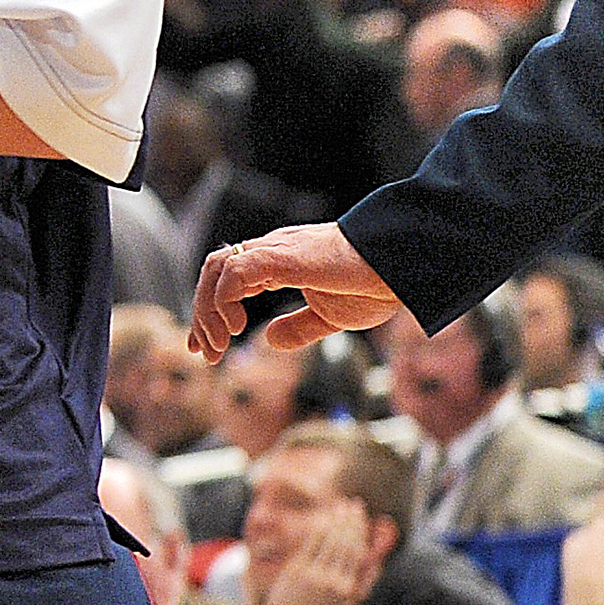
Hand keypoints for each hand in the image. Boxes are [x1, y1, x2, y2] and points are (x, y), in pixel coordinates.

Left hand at [189, 221, 401, 358]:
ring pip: (217, 269)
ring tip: (220, 343)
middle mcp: (270, 252)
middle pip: (213, 273)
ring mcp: (275, 250)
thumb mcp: (329, 316)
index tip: (205, 347)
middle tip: (206, 353)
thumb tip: (269, 340)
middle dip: (201, 315)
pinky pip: (236, 270)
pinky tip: (237, 326)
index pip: (226, 280)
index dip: (208, 312)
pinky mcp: (283, 256)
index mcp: (278, 264)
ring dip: (208, 309)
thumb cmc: (374, 285)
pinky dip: (226, 298)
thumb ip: (298, 326)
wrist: (402, 266)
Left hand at [257, 502, 381, 604]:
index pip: (359, 555)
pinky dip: (320, 529)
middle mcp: (335, 580)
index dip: (362, 534)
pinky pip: (312, 544)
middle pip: (347, 544)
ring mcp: (316, 574)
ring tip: (342, 506)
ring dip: (338, 521)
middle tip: (355, 504)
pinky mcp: (298, 570)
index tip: (364, 519)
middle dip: (352, 522)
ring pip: (331, 541)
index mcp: (349, 589)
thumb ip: (362, 585)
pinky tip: (324, 518)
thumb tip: (376, 563)